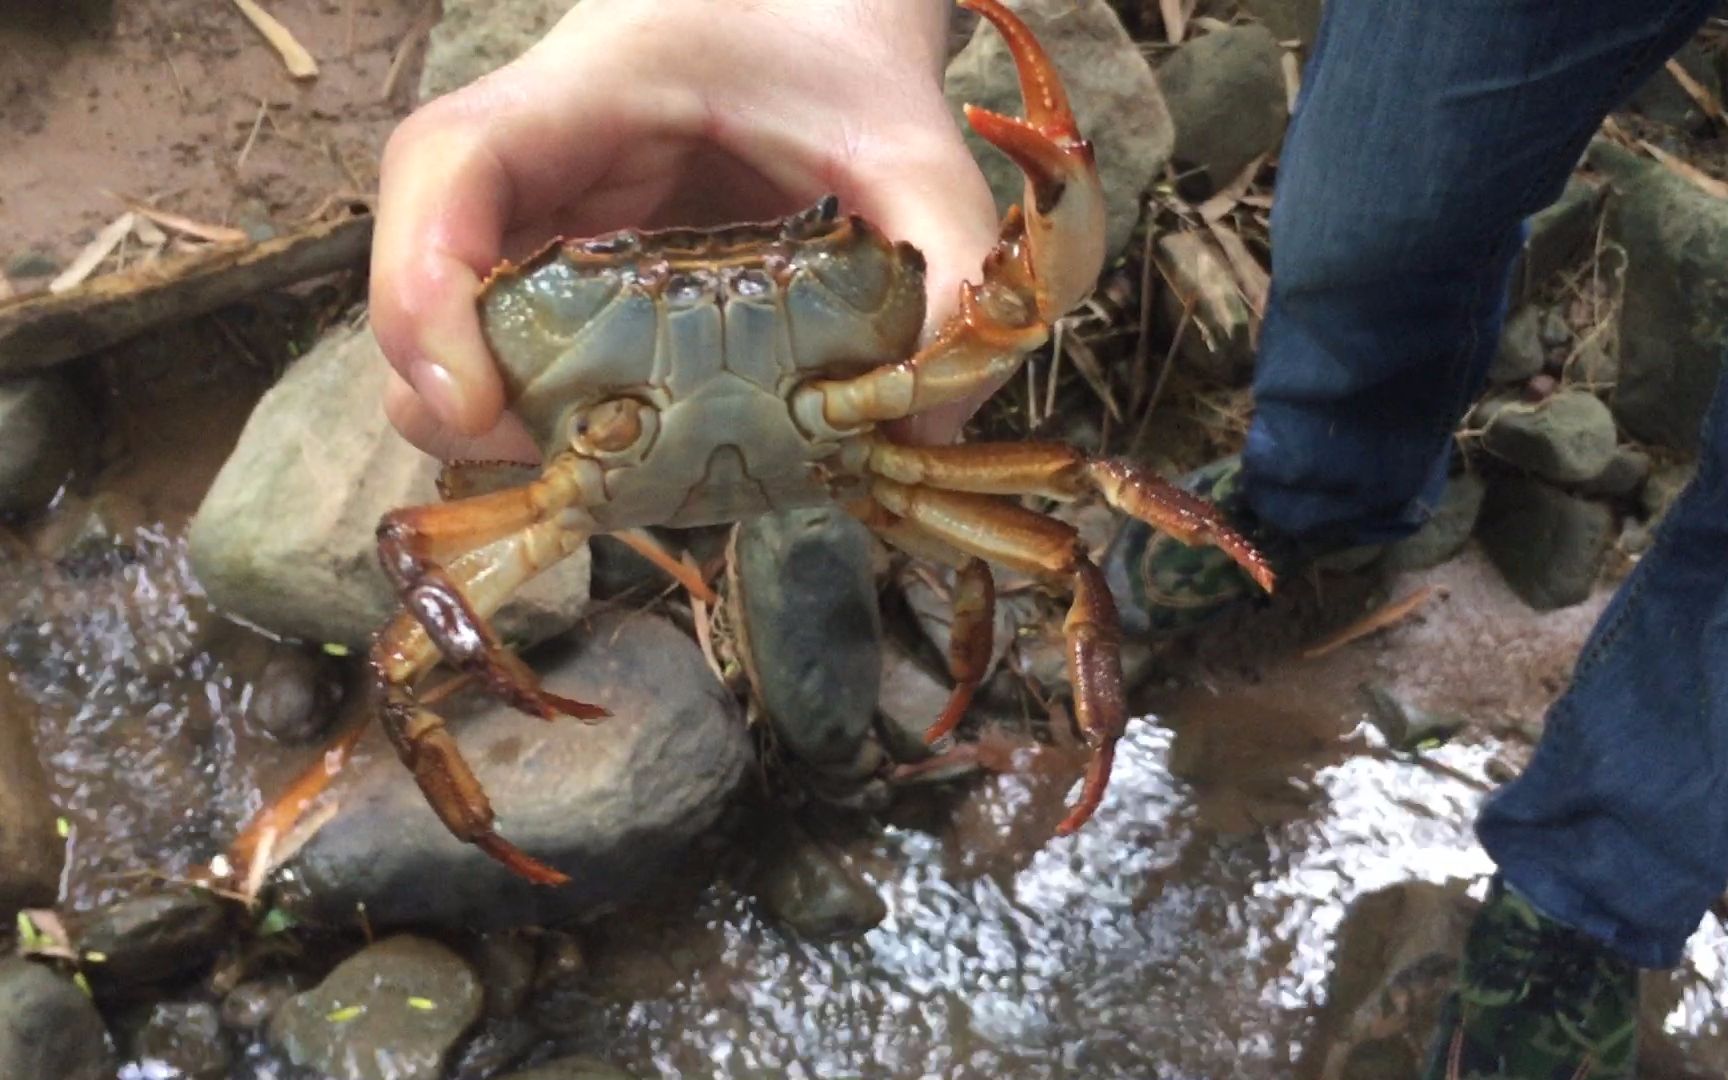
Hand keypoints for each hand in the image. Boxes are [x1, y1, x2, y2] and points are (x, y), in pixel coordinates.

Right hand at [370, 0, 1002, 462]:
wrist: (822, 22)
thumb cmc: (840, 54)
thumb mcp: (907, 138)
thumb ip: (941, 256)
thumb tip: (928, 421)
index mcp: (588, 87)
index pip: (446, 164)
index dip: (421, 285)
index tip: (472, 399)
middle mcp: (535, 159)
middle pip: (422, 281)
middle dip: (463, 395)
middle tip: (569, 464)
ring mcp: (543, 222)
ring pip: (458, 337)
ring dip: (510, 422)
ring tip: (613, 468)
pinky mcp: (569, 277)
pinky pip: (523, 356)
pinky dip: (557, 418)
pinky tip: (634, 450)